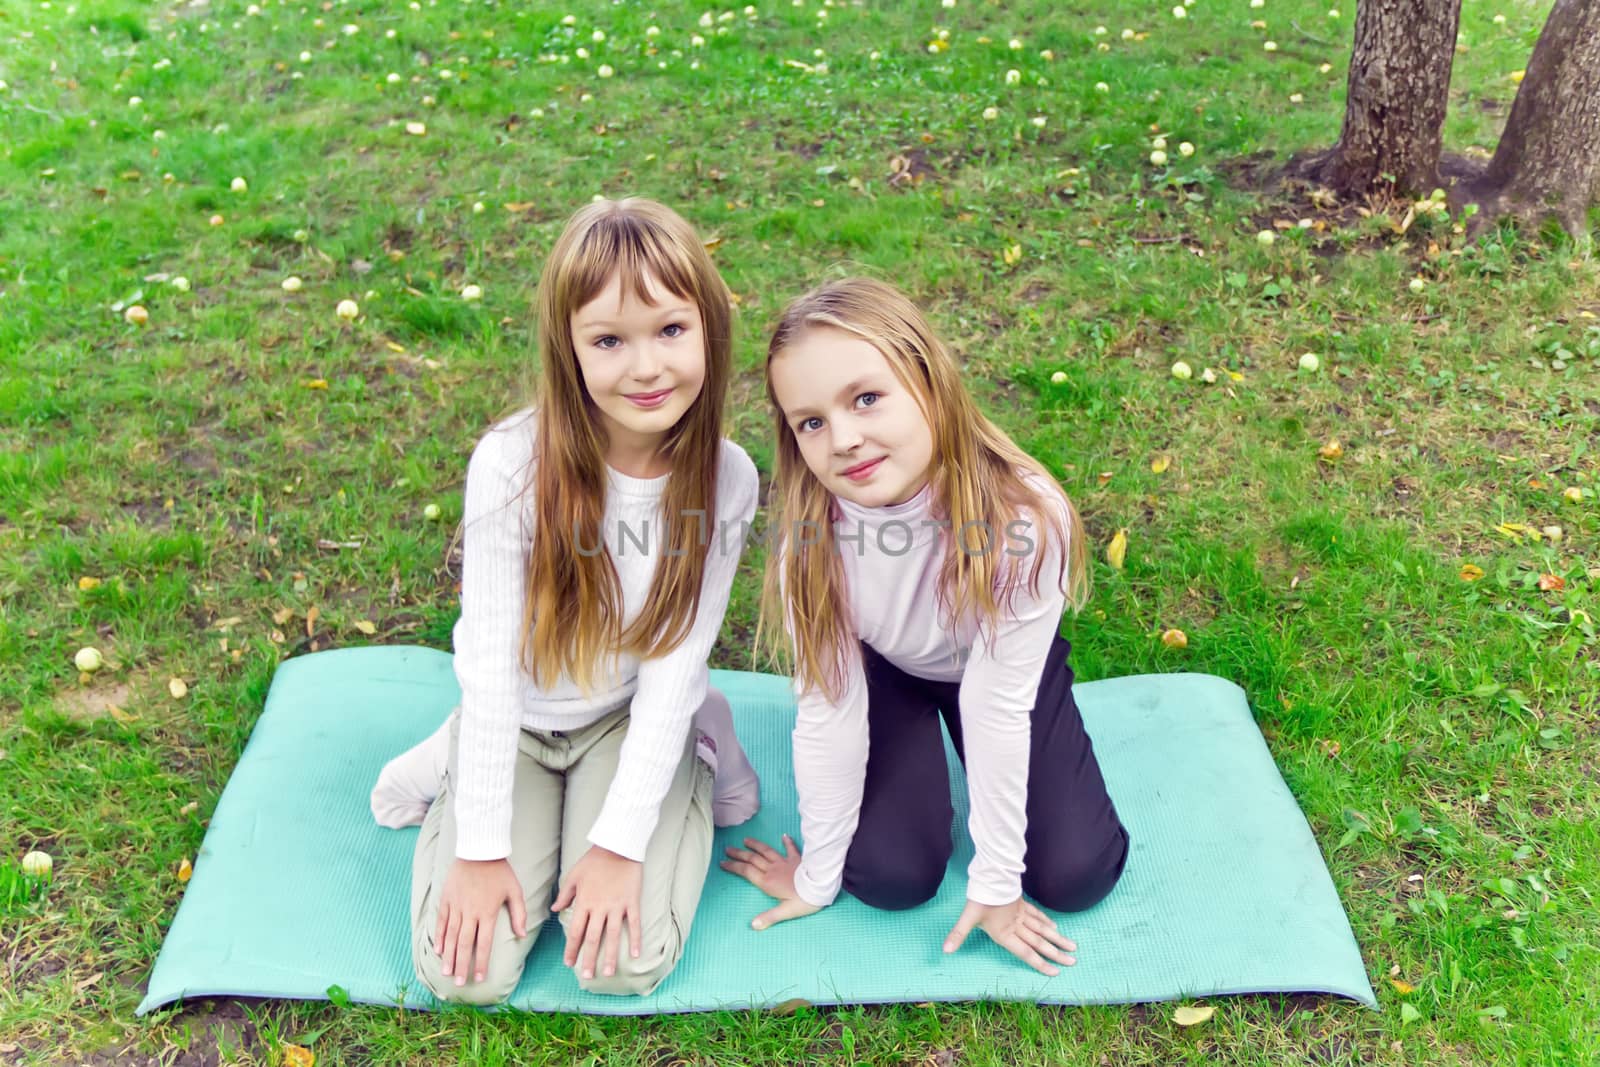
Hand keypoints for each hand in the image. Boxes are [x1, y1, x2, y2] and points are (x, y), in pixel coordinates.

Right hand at [435, 858, 527, 986]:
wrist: (479, 850)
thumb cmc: (500, 871)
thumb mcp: (515, 890)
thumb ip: (519, 913)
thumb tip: (521, 935)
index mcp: (487, 912)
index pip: (484, 943)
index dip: (482, 962)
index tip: (480, 977)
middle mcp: (470, 912)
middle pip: (464, 944)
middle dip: (462, 965)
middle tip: (459, 983)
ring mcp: (456, 906)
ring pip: (450, 936)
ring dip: (448, 956)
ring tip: (447, 972)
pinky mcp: (446, 899)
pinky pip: (441, 921)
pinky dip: (439, 937)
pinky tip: (438, 950)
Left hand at [551, 845, 642, 980]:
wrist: (618, 846)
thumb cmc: (594, 860)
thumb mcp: (574, 876)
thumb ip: (565, 895)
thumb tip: (555, 909)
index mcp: (584, 902)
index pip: (576, 931)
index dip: (572, 949)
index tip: (570, 963)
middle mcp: (599, 907)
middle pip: (592, 938)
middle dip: (589, 958)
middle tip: (588, 976)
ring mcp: (617, 906)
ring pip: (612, 935)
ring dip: (610, 955)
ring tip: (609, 973)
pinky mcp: (632, 902)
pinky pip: (634, 923)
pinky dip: (635, 939)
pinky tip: (636, 954)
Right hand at [720, 834, 821, 929]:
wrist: (821, 885)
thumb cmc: (804, 900)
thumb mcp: (786, 912)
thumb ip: (769, 918)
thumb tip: (753, 925)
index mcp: (767, 882)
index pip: (746, 872)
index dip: (733, 867)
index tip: (722, 862)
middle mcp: (773, 869)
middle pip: (752, 859)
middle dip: (739, 854)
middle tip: (727, 849)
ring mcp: (784, 862)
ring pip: (766, 851)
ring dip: (755, 845)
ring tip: (746, 840)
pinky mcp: (797, 859)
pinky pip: (790, 849)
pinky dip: (786, 842)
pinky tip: (784, 836)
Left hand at [943, 897, 1077, 976]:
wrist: (990, 875)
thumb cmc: (980, 898)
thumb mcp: (967, 917)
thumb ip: (958, 935)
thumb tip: (945, 951)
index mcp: (1005, 933)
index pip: (1026, 953)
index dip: (1040, 964)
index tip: (1055, 972)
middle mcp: (1017, 926)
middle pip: (1039, 943)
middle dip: (1056, 954)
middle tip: (1072, 962)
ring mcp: (1022, 914)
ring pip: (1043, 929)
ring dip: (1057, 939)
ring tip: (1072, 947)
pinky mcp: (1022, 904)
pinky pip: (1038, 915)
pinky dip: (1047, 922)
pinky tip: (1054, 927)